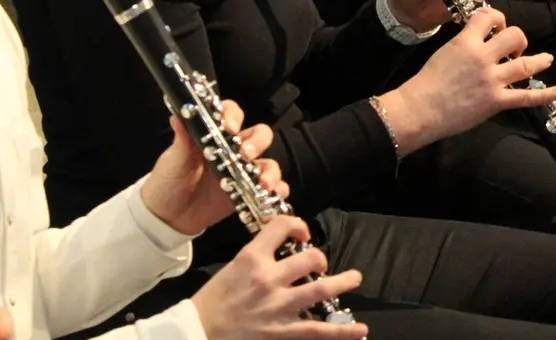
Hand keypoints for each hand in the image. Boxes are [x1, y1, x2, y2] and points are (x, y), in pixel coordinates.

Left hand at [142, 101, 281, 235]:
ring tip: (262, 183)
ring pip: (269, 163)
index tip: (230, 128)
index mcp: (215, 134)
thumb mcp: (173, 160)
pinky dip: (277, 192)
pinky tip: (270, 196)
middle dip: (257, 142)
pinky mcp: (249, 193)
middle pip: (259, 135)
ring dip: (270, 171)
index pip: (231, 113)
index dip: (234, 116)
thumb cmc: (168, 181)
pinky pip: (272, 190)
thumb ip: (181, 139)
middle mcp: (234, 150)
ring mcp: (243, 172)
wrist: (167, 216)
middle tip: (245, 155)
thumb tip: (178, 115)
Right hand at [192, 216, 367, 339]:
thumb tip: (279, 249)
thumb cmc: (212, 302)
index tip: (301, 234)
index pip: (281, 227)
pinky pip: (318, 330)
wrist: (196, 333)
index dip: (297, 225)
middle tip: (321, 264)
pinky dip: (342, 331)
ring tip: (354, 278)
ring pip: (321, 289)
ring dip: (343, 282)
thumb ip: (257, 257)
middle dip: (320, 258)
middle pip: (309, 258)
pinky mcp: (282, 332)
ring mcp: (278, 307)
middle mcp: (268, 279)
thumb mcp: (232, 268)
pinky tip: (360, 329)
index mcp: (251, 259)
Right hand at [378, 9, 555, 150]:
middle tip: (515, 47)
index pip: (489, 17)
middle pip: (514, 36)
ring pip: (525, 64)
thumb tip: (478, 41)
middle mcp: (483, 57)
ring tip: (546, 59)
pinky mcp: (496, 102)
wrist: (419, 109)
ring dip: (539, 60)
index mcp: (466, 42)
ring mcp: (492, 80)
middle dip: (518, 39)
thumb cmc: (426, 82)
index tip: (497, 25)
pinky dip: (546, 95)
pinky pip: (526, 97)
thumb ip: (465, 44)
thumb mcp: (444, 52)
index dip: (497, 18)